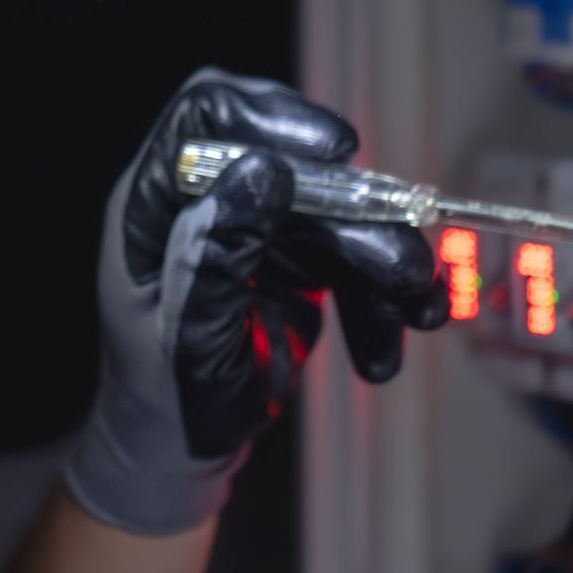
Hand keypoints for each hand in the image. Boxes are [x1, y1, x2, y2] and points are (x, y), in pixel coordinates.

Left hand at [62, 69, 447, 534]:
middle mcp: (208, 200)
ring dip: (385, 258)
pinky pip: (354, 259)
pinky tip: (385, 354)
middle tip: (401, 264)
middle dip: (355, 210)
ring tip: (417, 309)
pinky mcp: (299, 260)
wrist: (182, 456)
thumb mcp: (185, 337)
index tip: (336, 152)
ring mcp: (257, 227)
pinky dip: (381, 301)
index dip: (269, 116)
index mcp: (155, 203)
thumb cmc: (164, 400)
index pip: (204, 116)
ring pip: (335, 210)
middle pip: (290, 159)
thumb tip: (261, 172)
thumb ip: (215, 254)